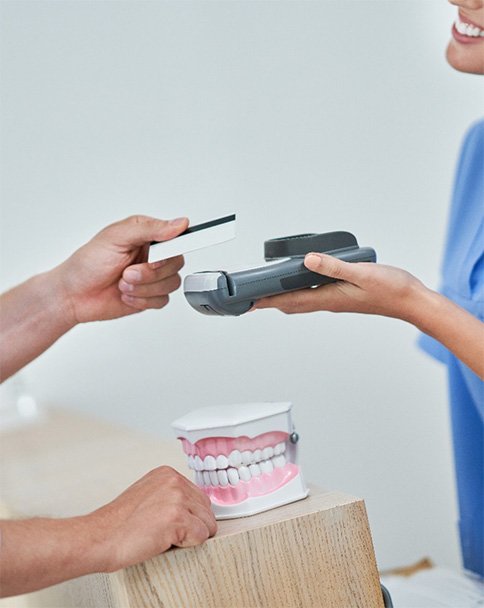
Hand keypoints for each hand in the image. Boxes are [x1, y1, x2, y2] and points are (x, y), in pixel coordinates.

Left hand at [53, 215, 188, 323]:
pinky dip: (143, 300)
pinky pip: (162, 300)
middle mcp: (152, 255)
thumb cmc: (88, 263)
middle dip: (150, 273)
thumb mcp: (116, 237)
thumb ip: (150, 229)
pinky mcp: (150, 296)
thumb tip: (178, 224)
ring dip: (144, 287)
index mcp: (147, 235)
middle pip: (176, 264)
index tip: (158, 258)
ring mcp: (152, 277)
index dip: (173, 249)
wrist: (74, 295)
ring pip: (171, 284)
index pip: (177, 237)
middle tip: (128, 272)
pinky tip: (126, 294)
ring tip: (123, 283)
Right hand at [87, 466, 216, 572]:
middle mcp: (174, 481)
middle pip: (206, 509)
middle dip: (192, 525)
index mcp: (167, 473)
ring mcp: (177, 498)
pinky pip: (201, 537)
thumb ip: (170, 495)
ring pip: (206, 524)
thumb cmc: (118, 524)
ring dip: (189, 537)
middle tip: (165, 532)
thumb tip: (192, 508)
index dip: (188, 515)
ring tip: (162, 536)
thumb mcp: (148, 496)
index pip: (198, 496)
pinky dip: (187, 546)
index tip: (170, 523)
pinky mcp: (177, 518)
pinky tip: (164, 541)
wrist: (100, 538)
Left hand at [254, 252, 426, 322]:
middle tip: (252, 298)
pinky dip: (301, 291)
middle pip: (292, 304)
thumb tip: (307, 260)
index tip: (249, 303)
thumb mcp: (362, 273)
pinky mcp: (343, 295)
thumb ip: (333, 267)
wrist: (412, 301)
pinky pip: (315, 294)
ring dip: (284, 297)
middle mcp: (329, 301)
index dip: (268, 301)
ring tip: (269, 290)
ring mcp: (336, 300)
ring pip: (302, 300)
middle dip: (271, 301)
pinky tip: (302, 281)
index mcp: (329, 298)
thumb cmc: (392, 289)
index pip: (290, 301)